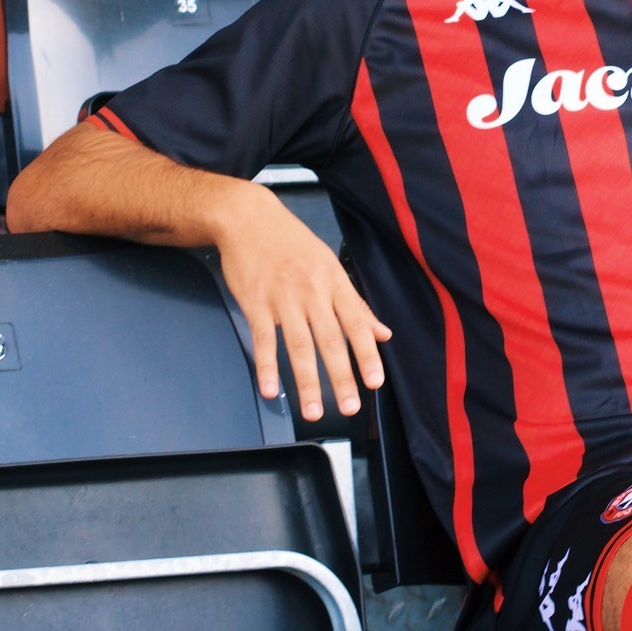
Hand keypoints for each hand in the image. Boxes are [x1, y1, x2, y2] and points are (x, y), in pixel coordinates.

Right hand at [217, 185, 391, 420]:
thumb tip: (383, 332)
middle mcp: (312, 291)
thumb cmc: (291, 243)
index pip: (356, 323)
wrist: (248, 218)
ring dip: (307, 381)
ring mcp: (283, 298)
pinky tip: (270, 389)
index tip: (375, 381)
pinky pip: (263, 339)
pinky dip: (266, 366)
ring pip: (299, 345)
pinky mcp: (255, 303)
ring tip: (314, 411)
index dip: (367, 354)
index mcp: (334, 282)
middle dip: (342, 376)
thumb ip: (355, 303)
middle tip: (350, 408)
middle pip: (330, 340)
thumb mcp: (329, 266)